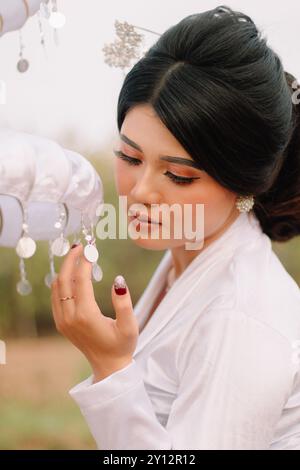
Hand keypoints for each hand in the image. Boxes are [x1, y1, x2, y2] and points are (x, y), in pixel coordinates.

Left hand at [50, 243, 138, 381]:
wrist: (108, 366)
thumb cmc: (122, 345)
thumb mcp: (130, 325)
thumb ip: (124, 302)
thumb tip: (118, 279)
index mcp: (86, 315)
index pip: (81, 280)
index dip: (85, 262)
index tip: (92, 248)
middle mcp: (70, 317)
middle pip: (63, 280)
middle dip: (70, 260)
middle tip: (80, 246)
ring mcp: (63, 320)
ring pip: (57, 287)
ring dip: (65, 269)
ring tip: (77, 255)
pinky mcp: (61, 322)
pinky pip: (56, 296)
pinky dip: (61, 281)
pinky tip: (72, 273)